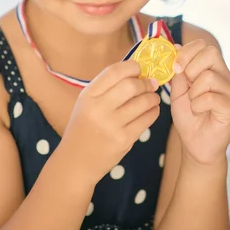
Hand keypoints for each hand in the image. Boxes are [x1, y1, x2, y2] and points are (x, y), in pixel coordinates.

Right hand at [62, 60, 159, 182]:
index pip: (113, 72)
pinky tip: (153, 110)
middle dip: (145, 82)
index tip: (139, 68)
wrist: (75, 162)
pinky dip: (154, 112)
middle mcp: (98, 108)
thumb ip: (106, 88)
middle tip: (151, 84)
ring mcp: (112, 125)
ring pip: (142, 102)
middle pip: (131, 85)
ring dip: (153, 97)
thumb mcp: (86, 103)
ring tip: (154, 97)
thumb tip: (135, 71)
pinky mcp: (123, 140)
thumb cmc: (83, 128)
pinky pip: (146, 120)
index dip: (131, 66)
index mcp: (88, 95)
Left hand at [170, 39, 229, 166]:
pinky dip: (197, 105)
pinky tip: (198, 112)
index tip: (175, 67)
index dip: (188, 52)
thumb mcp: (178, 90)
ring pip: (208, 76)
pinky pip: (211, 97)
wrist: (196, 145)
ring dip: (193, 91)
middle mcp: (224, 77)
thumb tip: (177, 47)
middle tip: (185, 83)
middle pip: (211, 53)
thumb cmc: (188, 117)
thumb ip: (179, 71)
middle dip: (191, 66)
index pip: (205, 46)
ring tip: (193, 103)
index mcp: (212, 69)